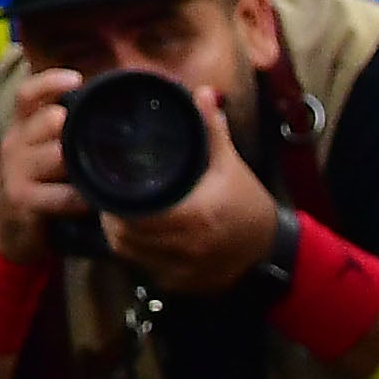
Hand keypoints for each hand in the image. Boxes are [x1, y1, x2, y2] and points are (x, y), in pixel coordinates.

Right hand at [0, 65, 87, 260]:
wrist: (6, 229)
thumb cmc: (33, 184)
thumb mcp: (37, 152)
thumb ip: (59, 133)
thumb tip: (102, 112)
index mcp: (21, 128)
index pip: (28, 94)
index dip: (50, 82)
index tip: (77, 77)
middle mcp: (15, 143)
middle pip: (49, 121)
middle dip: (75, 126)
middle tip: (99, 135)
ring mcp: (16, 171)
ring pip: (58, 155)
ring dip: (83, 163)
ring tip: (104, 170)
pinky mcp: (22, 199)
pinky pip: (61, 195)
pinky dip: (82, 198)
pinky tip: (94, 201)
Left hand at [96, 83, 287, 295]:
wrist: (272, 250)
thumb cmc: (249, 205)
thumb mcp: (231, 165)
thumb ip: (212, 130)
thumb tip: (202, 94)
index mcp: (194, 215)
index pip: (136, 215)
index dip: (114, 205)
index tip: (107, 190)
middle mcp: (186, 246)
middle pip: (127, 237)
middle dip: (112, 219)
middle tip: (106, 202)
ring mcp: (183, 270)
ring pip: (131, 256)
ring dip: (121, 238)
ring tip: (116, 218)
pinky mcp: (183, 284)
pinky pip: (146, 272)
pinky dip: (138, 256)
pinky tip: (139, 240)